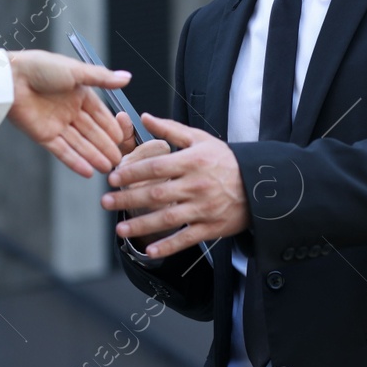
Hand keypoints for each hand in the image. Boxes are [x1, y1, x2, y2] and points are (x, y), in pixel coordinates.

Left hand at [6, 50, 130, 176]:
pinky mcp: (43, 135)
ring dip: (93, 156)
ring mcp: (56, 124)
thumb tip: (127, 77)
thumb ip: (102, 78)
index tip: (123, 140)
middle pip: (91, 132)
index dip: (111, 127)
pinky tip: (88, 171)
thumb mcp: (76, 71)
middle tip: (119, 160)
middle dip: (105, 146)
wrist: (11, 79)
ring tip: (108, 169)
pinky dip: (75, 161)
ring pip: (79, 144)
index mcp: (78, 94)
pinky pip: (62, 151)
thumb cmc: (41, 68)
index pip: (99, 114)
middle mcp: (68, 110)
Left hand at [101, 114, 246, 258]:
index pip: (156, 166)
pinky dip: (168, 245)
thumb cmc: (226, 160)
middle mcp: (196, 185)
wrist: (260, 184)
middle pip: (156, 193)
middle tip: (106, 202)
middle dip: (128, 199)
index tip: (114, 178)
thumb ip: (170, 129)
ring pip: (168, 218)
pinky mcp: (211, 227)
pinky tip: (150, 249)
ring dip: (141, 225)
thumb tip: (144, 117)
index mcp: (192, 161)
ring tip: (120, 229)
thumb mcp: (201, 139)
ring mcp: (204, 208)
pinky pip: (187, 237)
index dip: (132, 172)